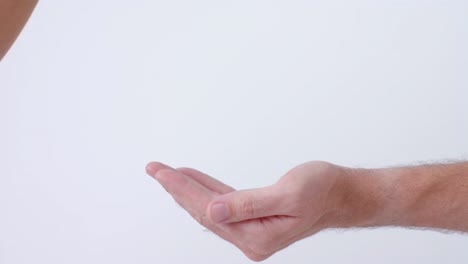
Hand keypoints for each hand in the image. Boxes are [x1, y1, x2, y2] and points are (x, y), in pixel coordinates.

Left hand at [146, 161, 348, 260]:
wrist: (341, 194)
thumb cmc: (321, 191)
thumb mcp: (287, 195)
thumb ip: (248, 205)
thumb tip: (213, 211)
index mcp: (256, 237)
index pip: (210, 211)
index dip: (182, 189)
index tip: (161, 172)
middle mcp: (250, 238)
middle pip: (204, 211)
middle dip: (178, 189)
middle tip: (155, 168)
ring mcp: (251, 230)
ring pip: (211, 207)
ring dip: (188, 189)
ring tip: (167, 173)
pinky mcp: (254, 219)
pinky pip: (224, 203)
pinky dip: (206, 189)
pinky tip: (194, 179)